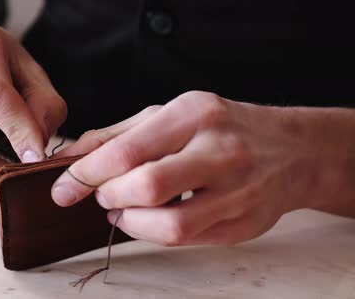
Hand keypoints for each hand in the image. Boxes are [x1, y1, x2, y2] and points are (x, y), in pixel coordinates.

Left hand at [51, 91, 321, 245]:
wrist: (291, 150)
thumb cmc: (221, 128)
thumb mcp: (171, 115)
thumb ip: (118, 134)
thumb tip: (70, 157)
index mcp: (195, 114)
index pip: (129, 149)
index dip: (87, 174)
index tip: (63, 189)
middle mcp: (220, 151)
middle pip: (148, 187)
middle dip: (110, 197)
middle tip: (103, 195)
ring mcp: (238, 192)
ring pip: (171, 226)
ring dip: (132, 223)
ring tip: (125, 209)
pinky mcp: (245, 226)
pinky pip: (189, 241)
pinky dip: (157, 234)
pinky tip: (153, 218)